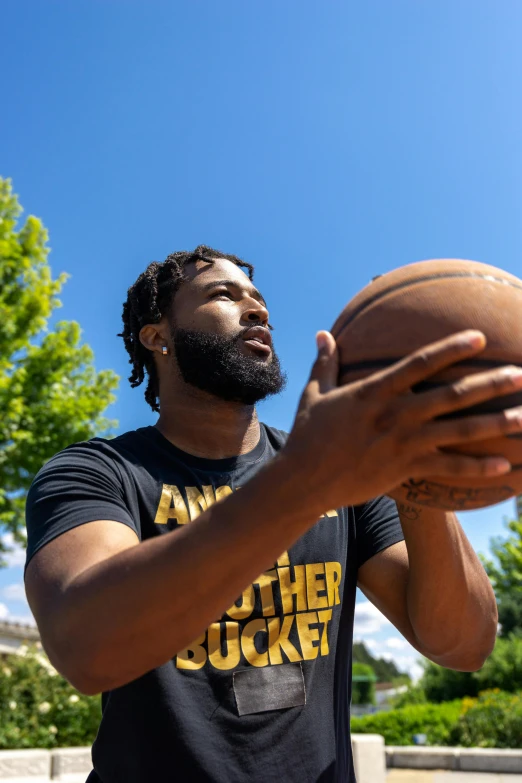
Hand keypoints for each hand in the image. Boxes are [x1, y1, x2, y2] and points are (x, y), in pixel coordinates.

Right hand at [283, 329, 521, 509]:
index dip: (451, 349)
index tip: (480, 337)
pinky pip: (448, 468)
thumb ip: (326, 363)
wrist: (302, 481)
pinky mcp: (404, 470)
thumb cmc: (307, 435)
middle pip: (451, 396)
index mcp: (373, 392)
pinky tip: (505, 466)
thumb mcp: (314, 394)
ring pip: (457, 431)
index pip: (419, 364)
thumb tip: (323, 333)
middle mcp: (393, 415)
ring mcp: (401, 444)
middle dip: (490, 384)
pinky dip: (477, 468)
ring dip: (495, 423)